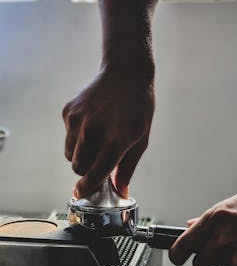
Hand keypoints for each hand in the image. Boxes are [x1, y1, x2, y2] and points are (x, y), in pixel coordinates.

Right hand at [62, 66, 153, 197]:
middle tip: (98, 161)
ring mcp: (78, 120)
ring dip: (80, 155)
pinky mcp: (68, 111)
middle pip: (78, 168)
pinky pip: (67, 137)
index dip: (88, 188)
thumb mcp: (141, 139)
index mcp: (115, 141)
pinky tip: (91, 123)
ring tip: (96, 140)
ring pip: (70, 154)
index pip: (94, 175)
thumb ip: (127, 168)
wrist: (126, 73)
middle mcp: (92, 131)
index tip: (83, 193)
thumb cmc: (138, 108)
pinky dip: (76, 137)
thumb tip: (120, 191)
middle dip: (87, 170)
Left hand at [169, 189, 236, 265]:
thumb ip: (210, 217)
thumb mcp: (235, 204)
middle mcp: (223, 240)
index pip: (182, 246)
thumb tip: (189, 225)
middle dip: (209, 259)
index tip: (178, 257)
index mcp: (216, 218)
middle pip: (200, 264)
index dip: (178, 254)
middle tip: (224, 248)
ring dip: (233, 264)